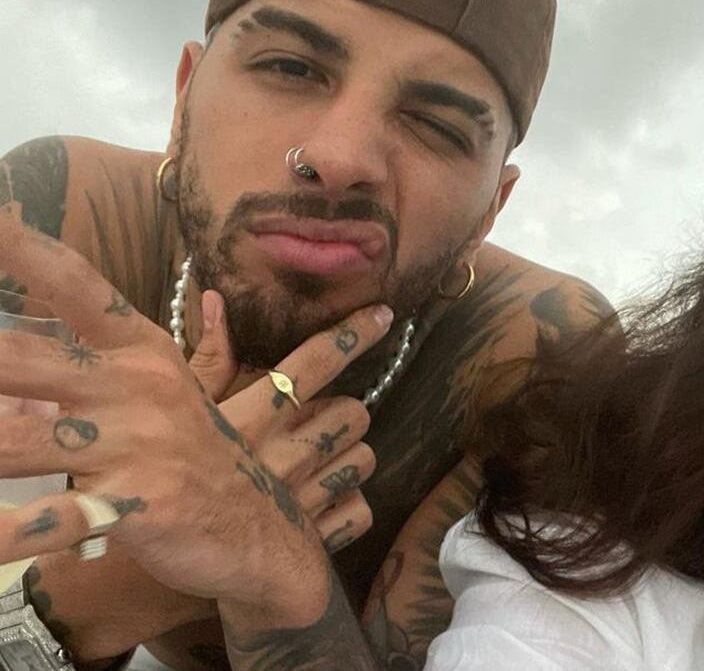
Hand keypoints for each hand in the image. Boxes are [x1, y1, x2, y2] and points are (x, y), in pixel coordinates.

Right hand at [188, 289, 376, 553]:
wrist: (150, 576)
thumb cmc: (162, 481)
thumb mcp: (177, 417)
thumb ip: (206, 359)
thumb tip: (214, 300)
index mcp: (253, 416)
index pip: (313, 363)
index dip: (353, 335)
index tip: (381, 315)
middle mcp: (285, 452)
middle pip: (354, 412)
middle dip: (346, 414)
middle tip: (321, 423)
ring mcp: (302, 497)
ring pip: (364, 460)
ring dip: (350, 458)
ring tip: (320, 464)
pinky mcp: (312, 540)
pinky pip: (360, 511)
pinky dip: (349, 507)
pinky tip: (324, 503)